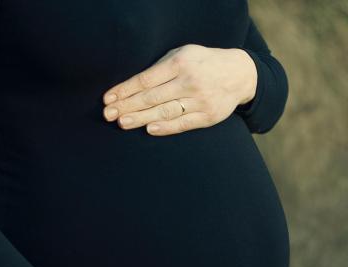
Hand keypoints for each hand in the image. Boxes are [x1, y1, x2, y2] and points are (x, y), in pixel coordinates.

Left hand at [102, 44, 257, 135]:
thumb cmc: (202, 64)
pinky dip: (165, 127)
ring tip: (122, 123)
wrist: (239, 74)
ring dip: (141, 118)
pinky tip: (148, 129)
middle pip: (152, 97)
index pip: (146, 79)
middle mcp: (189, 81)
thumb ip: (160, 69)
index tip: (108, 99)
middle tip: (108, 115)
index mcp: (180, 63)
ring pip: (165, 111)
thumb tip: (130, 87)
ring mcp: (200, 100)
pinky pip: (183, 123)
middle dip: (127, 106)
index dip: (125, 90)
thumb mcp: (182, 55)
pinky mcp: (208, 116)